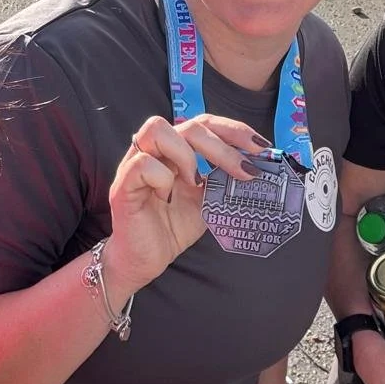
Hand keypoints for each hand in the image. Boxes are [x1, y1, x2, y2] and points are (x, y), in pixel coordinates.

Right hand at [104, 114, 266, 292]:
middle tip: (244, 171)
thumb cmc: (173, 227)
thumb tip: (256, 169)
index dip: (233, 130)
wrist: (146, 260)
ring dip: (186, 155)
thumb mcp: (208, 201)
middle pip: (188, 125)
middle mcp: (155, 150)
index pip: (205, 123)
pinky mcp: (123, 185)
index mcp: (176, 150)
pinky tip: (168, 197)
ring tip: (195, 182)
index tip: (261, 148)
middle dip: (222, 146)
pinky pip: (143, 163)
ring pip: (157, 130)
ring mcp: (135, 164)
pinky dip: (162, 177)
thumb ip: (224, 181)